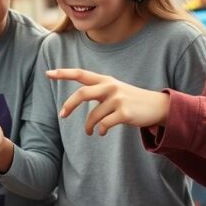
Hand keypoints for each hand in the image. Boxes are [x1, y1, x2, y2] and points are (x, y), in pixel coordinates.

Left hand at [52, 68, 170, 135]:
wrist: (158, 106)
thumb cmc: (131, 100)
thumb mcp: (114, 90)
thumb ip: (96, 92)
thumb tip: (75, 101)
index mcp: (105, 80)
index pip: (81, 74)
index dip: (63, 73)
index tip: (48, 73)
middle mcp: (110, 87)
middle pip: (82, 93)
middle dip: (69, 105)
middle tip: (62, 115)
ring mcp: (118, 99)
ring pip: (93, 115)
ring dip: (88, 126)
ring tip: (89, 132)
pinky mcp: (125, 112)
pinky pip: (104, 124)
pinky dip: (100, 130)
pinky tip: (101, 132)